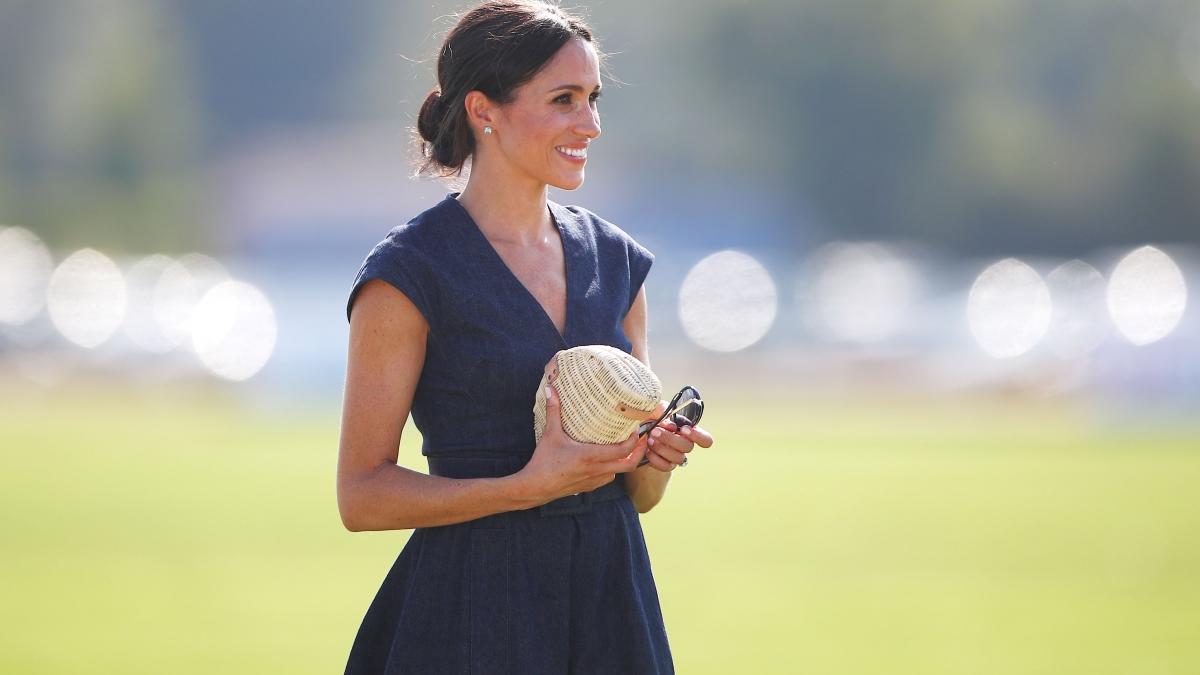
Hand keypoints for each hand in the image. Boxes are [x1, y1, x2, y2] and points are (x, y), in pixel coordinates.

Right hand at [514, 383, 644, 504]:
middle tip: (641, 439)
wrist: (535, 488)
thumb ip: (553, 411)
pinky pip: (608, 478)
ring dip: (625, 461)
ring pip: (620, 472)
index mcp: (591, 456)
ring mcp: (594, 480)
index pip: (623, 450)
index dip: (634, 440)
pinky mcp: (589, 487)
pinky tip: (606, 459)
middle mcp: (597, 470)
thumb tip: (550, 389)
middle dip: (639, 452)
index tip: (636, 428)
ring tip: (626, 447)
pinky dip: (612, 469)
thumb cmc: (543, 461)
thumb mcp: (550, 434)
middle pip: (630, 464)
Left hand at [642, 416, 713, 471]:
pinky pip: (666, 466)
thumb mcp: (656, 410)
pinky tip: (648, 450)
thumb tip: (667, 416)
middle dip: (670, 438)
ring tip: (650, 439)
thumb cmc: (652, 420)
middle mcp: (685, 445)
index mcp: (688, 431)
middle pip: (688, 447)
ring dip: (662, 448)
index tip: (684, 429)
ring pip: (678, 458)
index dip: (698, 436)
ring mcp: (677, 456)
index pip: (706, 439)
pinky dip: (655, 458)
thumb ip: (663, 409)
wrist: (639, 434)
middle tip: (655, 431)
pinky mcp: (667, 465)